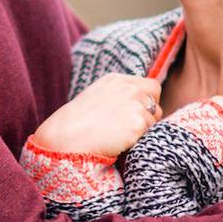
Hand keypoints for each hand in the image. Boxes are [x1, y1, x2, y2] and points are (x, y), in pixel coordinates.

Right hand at [32, 73, 161, 156]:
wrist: (67, 138)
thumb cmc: (76, 123)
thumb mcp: (96, 97)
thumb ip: (117, 95)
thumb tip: (136, 104)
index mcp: (116, 80)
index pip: (149, 85)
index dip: (146, 99)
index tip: (136, 112)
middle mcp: (129, 88)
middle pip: (155, 97)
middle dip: (150, 111)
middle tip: (134, 126)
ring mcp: (134, 105)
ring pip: (154, 118)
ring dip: (143, 128)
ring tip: (120, 135)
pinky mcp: (137, 123)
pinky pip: (149, 133)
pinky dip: (139, 139)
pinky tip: (121, 141)